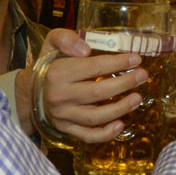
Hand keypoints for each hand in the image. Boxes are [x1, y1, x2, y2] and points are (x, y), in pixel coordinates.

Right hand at [25, 28, 147, 142]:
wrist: (31, 91)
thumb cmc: (50, 64)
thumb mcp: (52, 42)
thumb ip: (66, 38)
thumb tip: (86, 49)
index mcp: (57, 73)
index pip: (94, 67)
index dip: (118, 63)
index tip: (136, 59)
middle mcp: (59, 96)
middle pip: (98, 92)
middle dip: (125, 83)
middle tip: (143, 76)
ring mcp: (63, 116)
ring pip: (95, 117)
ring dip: (121, 108)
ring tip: (138, 98)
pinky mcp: (66, 129)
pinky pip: (88, 136)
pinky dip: (106, 134)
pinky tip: (121, 124)